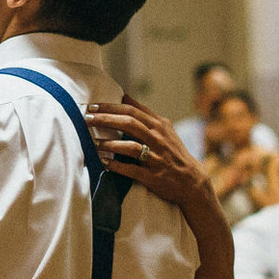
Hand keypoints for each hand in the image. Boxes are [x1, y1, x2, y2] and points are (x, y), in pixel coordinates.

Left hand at [85, 99, 206, 207]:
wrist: (191, 180)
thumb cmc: (173, 152)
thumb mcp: (164, 129)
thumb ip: (145, 113)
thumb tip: (125, 97)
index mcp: (159, 125)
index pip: (132, 111)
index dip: (110, 107)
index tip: (93, 105)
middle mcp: (158, 139)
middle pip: (129, 124)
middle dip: (105, 119)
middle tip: (87, 118)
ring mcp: (156, 158)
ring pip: (130, 146)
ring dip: (109, 143)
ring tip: (93, 142)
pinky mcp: (153, 176)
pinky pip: (132, 169)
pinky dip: (117, 165)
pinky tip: (104, 162)